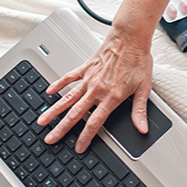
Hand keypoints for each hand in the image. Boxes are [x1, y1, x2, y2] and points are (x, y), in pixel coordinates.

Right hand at [36, 27, 152, 153]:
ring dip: (54, 111)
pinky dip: (58, 85)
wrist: (130, 38)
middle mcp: (97, 90)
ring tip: (42, 120)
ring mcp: (89, 79)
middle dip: (61, 129)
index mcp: (111, 97)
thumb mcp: (144, 88)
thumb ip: (139, 110)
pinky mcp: (85, 67)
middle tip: (50, 139)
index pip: (94, 123)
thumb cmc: (138, 60)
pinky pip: (68, 78)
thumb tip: (142, 128)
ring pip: (67, 99)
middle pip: (75, 114)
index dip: (85, 138)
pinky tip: (49, 92)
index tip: (78, 148)